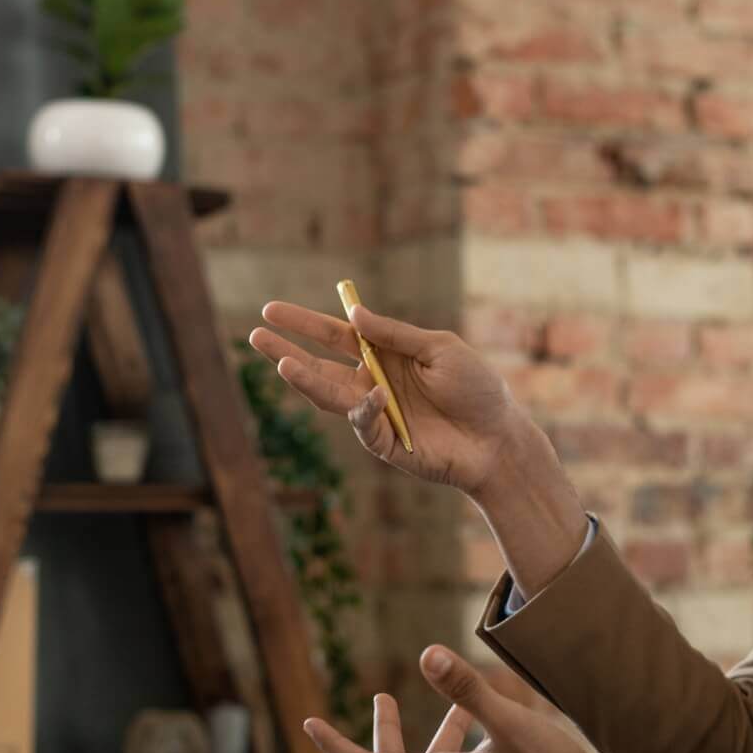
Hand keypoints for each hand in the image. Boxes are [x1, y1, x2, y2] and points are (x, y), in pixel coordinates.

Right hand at [250, 301, 535, 500]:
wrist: (498, 437)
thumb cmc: (477, 389)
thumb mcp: (439, 349)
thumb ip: (395, 334)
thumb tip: (353, 313)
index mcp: (385, 355)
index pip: (336, 336)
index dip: (304, 323)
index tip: (270, 310)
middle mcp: (373, 383)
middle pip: (320, 366)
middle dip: (286, 350)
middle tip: (254, 334)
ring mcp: (376, 414)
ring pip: (330, 397)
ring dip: (305, 380)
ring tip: (282, 362)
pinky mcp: (385, 443)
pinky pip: (365, 423)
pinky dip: (366, 408)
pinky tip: (374, 394)